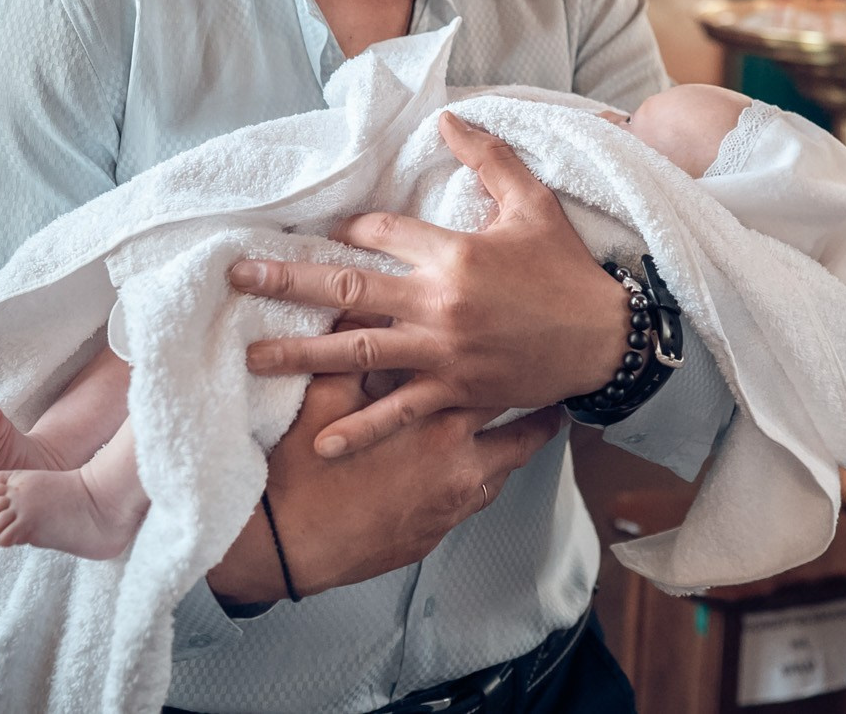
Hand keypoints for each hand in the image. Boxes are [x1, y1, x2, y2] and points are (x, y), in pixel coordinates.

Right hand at [206, 370, 561, 601]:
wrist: (292, 544)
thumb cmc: (306, 468)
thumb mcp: (327, 394)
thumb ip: (355, 345)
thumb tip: (370, 302)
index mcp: (433, 416)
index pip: (493, 377)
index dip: (514, 357)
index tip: (532, 340)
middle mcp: (456, 458)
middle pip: (519, 422)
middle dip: (535, 398)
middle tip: (554, 378)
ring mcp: (454, 499)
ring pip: (510, 462)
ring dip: (524, 439)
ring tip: (545, 420)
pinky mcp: (442, 529)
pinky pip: (484, 496)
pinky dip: (493, 475)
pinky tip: (492, 462)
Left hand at [232, 111, 630, 456]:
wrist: (604, 339)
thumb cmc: (567, 269)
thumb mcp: (533, 202)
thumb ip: (488, 157)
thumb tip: (448, 116)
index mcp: (454, 254)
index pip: (380, 234)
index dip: (349, 229)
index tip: (331, 232)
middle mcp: (438, 303)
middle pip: (348, 290)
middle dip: (287, 282)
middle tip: (238, 278)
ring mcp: (441, 353)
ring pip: (357, 353)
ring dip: (301, 355)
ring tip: (252, 358)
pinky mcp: (454, 392)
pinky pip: (398, 413)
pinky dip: (361, 429)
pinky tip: (323, 443)